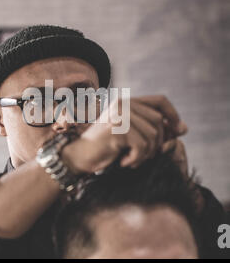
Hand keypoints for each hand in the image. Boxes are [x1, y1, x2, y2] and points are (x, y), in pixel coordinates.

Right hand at [63, 95, 187, 172]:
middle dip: (158, 143)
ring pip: (152, 135)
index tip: (179, 130)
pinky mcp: (116, 129)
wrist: (78, 156)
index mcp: (127, 102)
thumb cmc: (105, 148)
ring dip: (146, 154)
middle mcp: (123, 104)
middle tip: (143, 156)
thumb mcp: (132, 137)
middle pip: (158, 121)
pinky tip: (124, 162)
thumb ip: (155, 130)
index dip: (173, 114)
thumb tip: (184, 129)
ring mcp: (119, 115)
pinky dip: (136, 159)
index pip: (160, 100)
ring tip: (132, 160)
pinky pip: (141, 146)